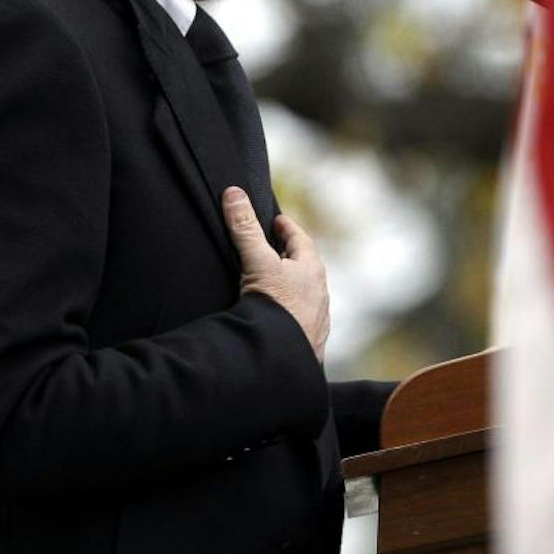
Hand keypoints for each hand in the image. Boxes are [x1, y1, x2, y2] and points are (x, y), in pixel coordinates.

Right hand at [222, 187, 329, 361]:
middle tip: (273, 247)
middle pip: (304, 266)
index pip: (300, 239)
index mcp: (311, 270)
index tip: (277, 221)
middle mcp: (319, 293)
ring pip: (305, 294)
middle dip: (289, 256)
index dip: (286, 227)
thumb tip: (234, 194)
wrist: (282, 360)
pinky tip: (281, 319)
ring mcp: (316, 319)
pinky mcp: (308, 342)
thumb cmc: (276, 308)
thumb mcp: (258, 264)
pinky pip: (301, 319)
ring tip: (276, 283)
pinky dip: (291, 312)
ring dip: (292, 285)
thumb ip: (245, 229)